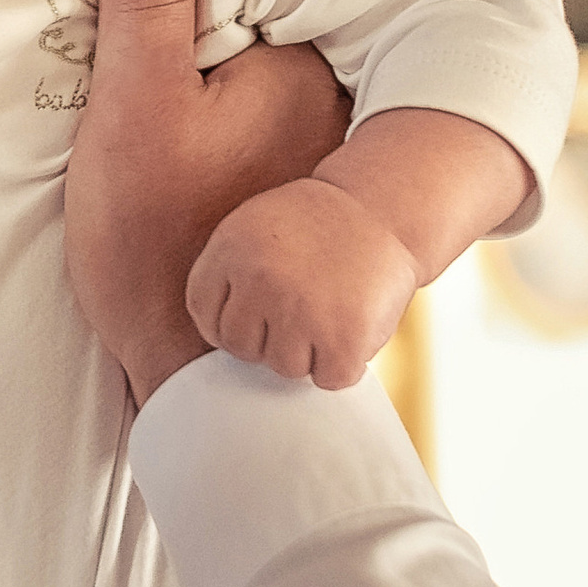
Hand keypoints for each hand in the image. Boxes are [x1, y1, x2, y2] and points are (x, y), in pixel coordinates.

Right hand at [65, 0, 353, 406]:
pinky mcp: (277, 180)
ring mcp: (306, 142)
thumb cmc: (163, 248)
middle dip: (150, 4)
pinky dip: (173, 101)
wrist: (198, 383)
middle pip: (228, 9)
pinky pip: (224, 108)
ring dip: (154, 54)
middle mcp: (322, 93)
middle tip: (71, 16)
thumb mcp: (136, 106)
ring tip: (77, 61)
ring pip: (221, 61)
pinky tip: (122, 118)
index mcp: (299, 61)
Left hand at [185, 175, 418, 386]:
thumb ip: (228, 272)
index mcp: (232, 250)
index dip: (230, 321)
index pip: (205, 316)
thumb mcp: (255, 224)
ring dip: (308, 351)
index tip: (258, 312)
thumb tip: (218, 335)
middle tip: (300, 308)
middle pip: (241, 348)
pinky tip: (350, 327)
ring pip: (284, 367)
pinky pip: (328, 379)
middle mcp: (261, 281)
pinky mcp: (343, 339)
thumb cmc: (318, 223)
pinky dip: (343, 364)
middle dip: (268, 337)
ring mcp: (301, 312)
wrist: (383, 207)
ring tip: (328, 310)